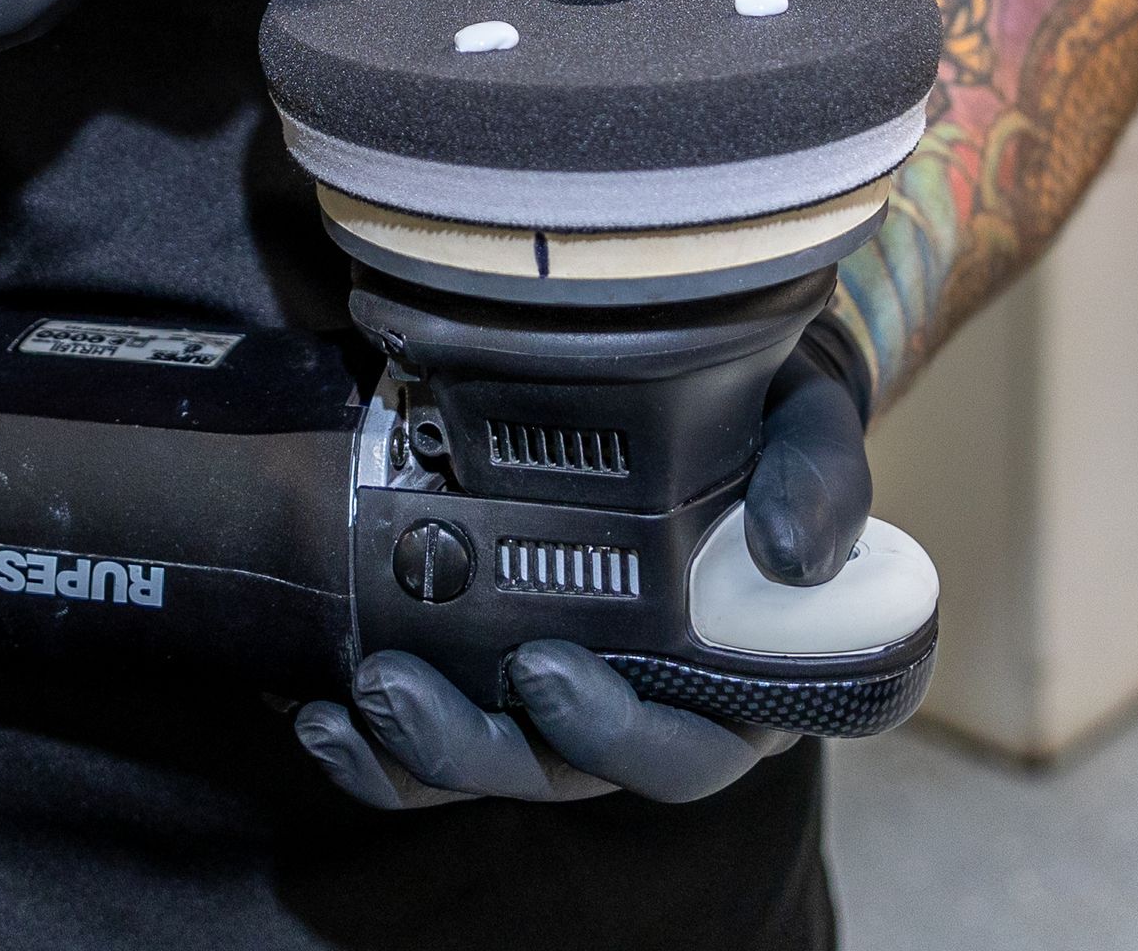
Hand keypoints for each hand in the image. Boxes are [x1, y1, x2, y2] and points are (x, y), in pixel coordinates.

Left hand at [294, 314, 871, 809]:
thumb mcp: (810, 417)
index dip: (617, 735)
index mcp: (741, 677)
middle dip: (477, 744)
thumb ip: (818, 477)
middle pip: (566, 772)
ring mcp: (570, 694)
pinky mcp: (498, 670)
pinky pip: (438, 741)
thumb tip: (794, 556)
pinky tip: (319, 714)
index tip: (544, 671)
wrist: (705, 367)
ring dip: (414, 748)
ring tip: (352, 694)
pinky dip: (376, 747)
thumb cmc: (769, 409)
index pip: (686, 749)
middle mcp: (651, 702)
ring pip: (492, 762)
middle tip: (399, 684)